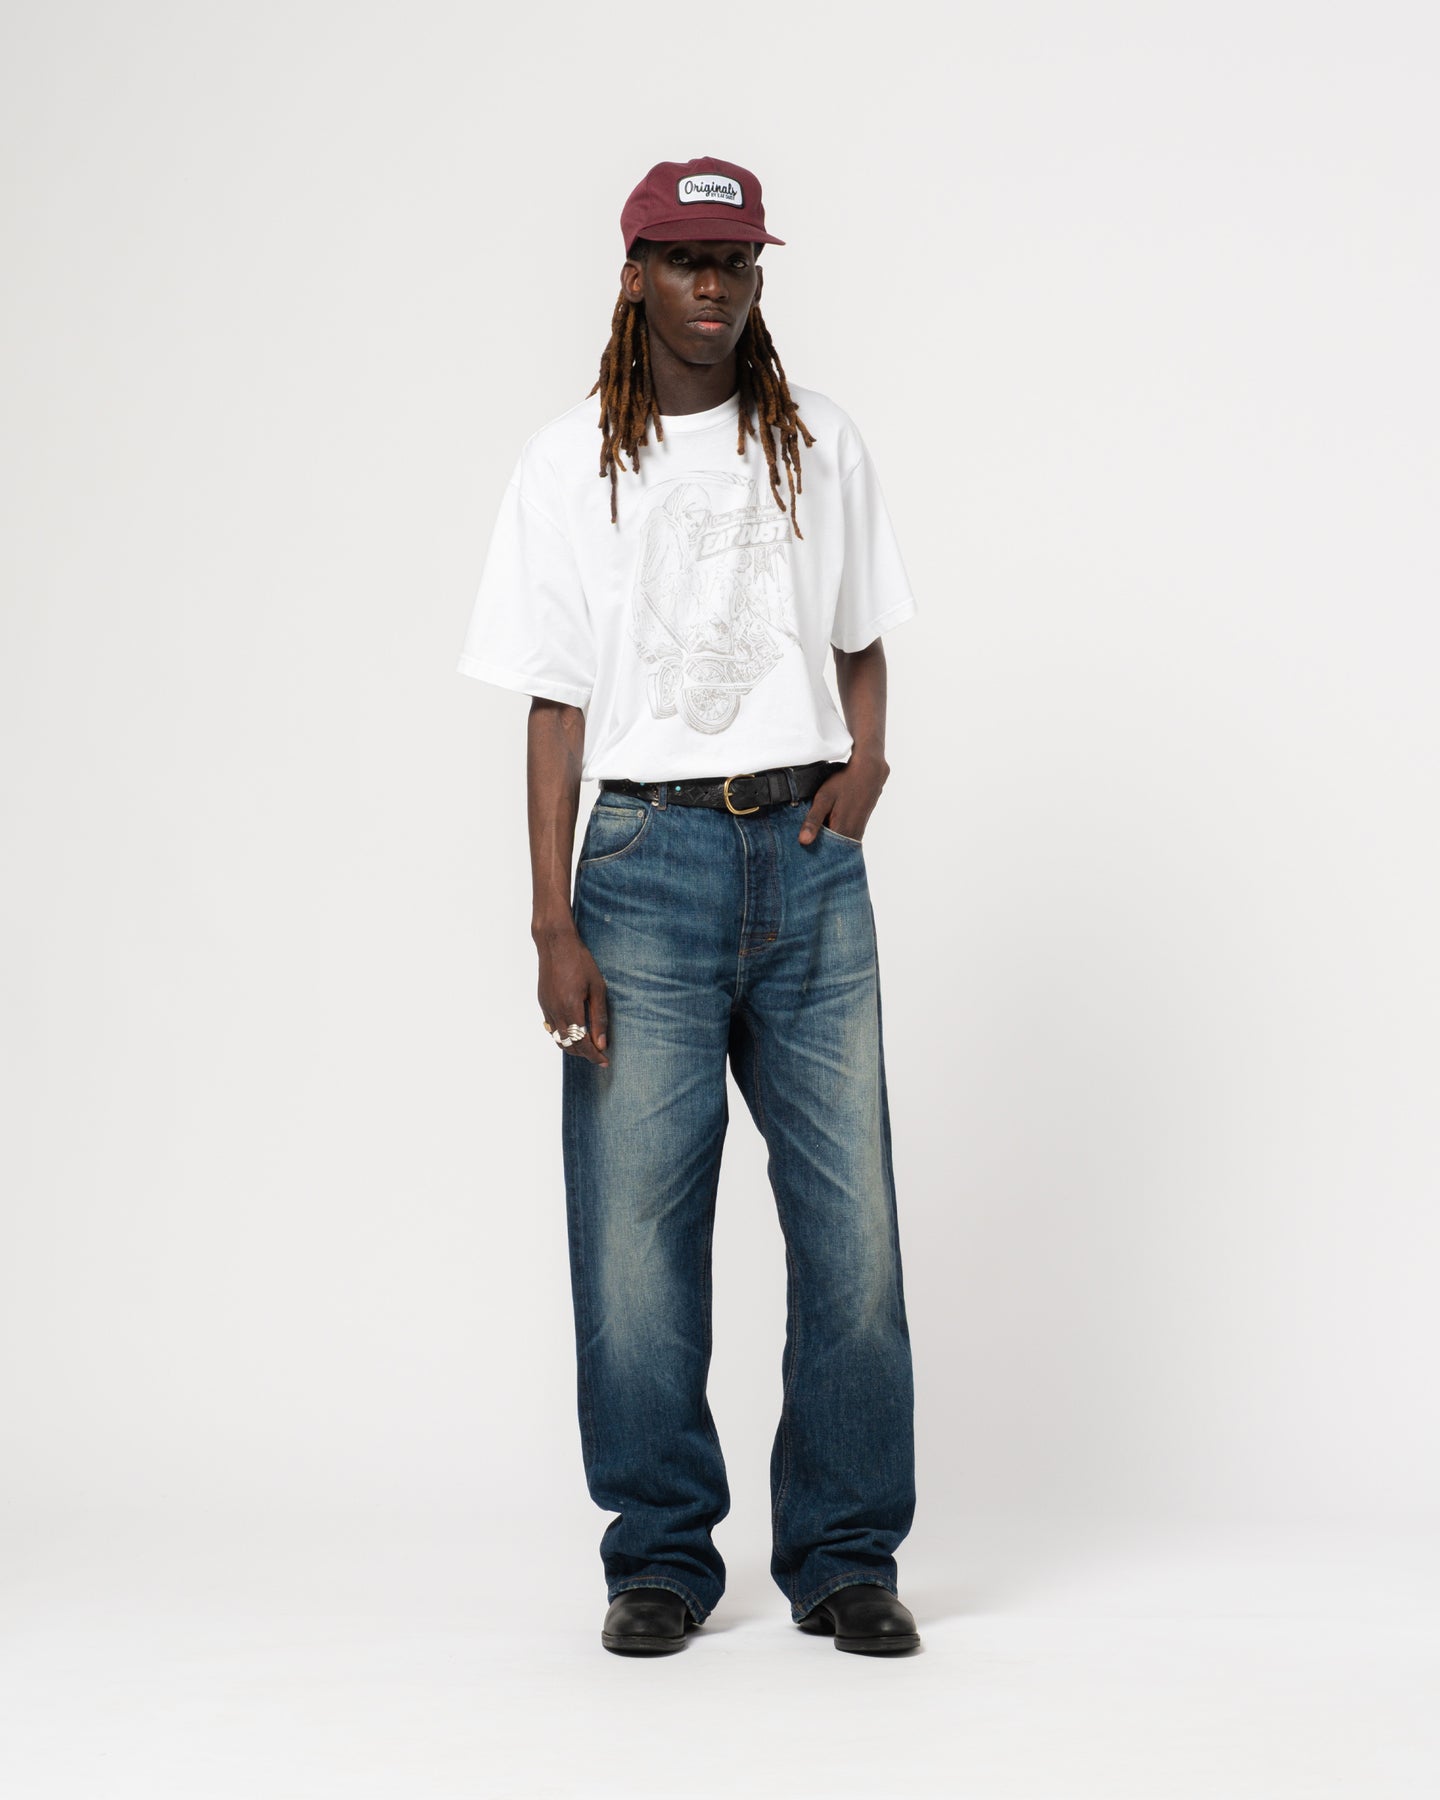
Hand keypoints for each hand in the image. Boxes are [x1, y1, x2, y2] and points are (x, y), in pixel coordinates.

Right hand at [537, 926, 609, 1066]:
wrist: (556, 943)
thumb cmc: (580, 961)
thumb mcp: (597, 988)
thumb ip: (599, 1017)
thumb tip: (601, 1043)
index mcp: (570, 1008)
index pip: (582, 1043)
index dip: (594, 1056)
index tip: (605, 1062)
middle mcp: (555, 1012)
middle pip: (569, 1045)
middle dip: (585, 1054)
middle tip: (600, 1054)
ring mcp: (546, 1008)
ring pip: (558, 1039)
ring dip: (573, 1046)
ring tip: (589, 1045)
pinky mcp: (542, 1003)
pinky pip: (552, 1028)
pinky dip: (563, 1035)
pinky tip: (574, 1030)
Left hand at [797, 753, 888, 844]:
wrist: (869, 771)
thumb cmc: (845, 782)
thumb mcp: (824, 798)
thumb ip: (813, 820)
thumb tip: (804, 841)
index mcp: (841, 831)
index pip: (823, 853)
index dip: (810, 852)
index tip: (801, 850)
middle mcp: (852, 836)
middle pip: (832, 851)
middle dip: (818, 849)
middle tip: (806, 841)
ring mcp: (858, 832)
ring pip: (839, 845)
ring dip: (827, 842)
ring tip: (816, 833)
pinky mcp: (860, 827)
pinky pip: (845, 839)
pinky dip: (835, 836)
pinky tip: (827, 826)